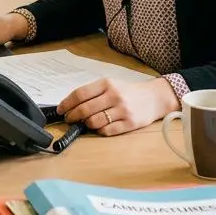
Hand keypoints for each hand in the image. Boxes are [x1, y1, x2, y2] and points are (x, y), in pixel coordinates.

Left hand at [57, 77, 179, 135]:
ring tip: (86, 123)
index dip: (67, 103)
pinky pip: (106, 131)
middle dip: (72, 116)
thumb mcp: (111, 85)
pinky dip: (99, 131)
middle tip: (69, 119)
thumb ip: (93, 93)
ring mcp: (122, 111)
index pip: (80, 94)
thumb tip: (70, 105)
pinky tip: (99, 127)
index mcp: (107, 84)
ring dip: (86, 125)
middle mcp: (114, 96)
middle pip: (84, 109)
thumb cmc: (128, 92)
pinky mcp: (129, 124)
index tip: (61, 110)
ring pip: (94, 122)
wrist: (154, 98)